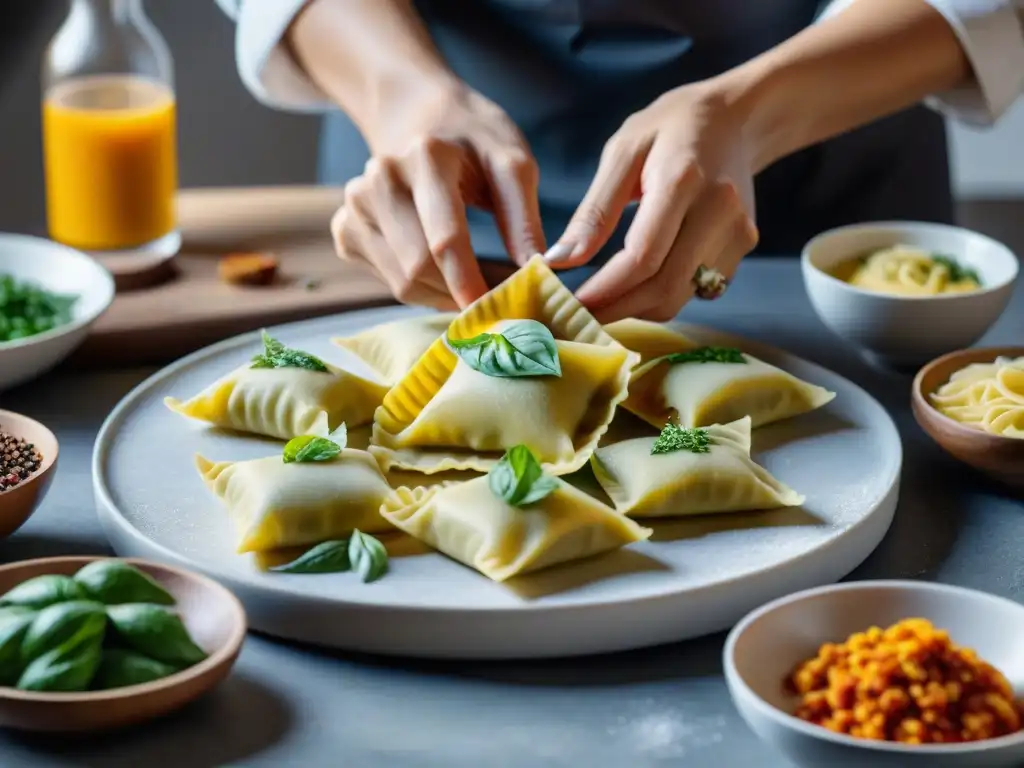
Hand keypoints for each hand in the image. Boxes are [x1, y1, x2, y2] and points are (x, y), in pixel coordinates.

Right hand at [331, 84, 545, 309]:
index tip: (498, 315)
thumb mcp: (512, 162)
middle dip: (460, 294)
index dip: (470, 284)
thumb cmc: (474, 139)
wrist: (417, 114)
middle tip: (497, 303)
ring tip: (474, 283)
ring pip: (401, 283)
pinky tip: (442, 271)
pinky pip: (387, 280)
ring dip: (443, 295)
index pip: (445, 240)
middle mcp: (380, 179)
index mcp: (425, 157)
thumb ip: (524, 218)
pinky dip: (420, 288)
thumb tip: (540, 270)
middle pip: (418, 268)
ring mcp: (355, 204)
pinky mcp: (345, 228)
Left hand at [547, 83, 758, 322]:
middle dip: (617, 309)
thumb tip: (560, 260)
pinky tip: (639, 284)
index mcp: (683, 180)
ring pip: (681, 296)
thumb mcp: (622, 152)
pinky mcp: (744, 246)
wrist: (735, 118)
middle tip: (579, 316)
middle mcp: (719, 211)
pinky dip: (662, 296)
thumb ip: (594, 211)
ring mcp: (738, 232)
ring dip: (637, 309)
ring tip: (603, 301)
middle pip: (664, 286)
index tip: (572, 304)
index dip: (606, 290)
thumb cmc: (669, 128)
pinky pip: (697, 289)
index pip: (643, 257)